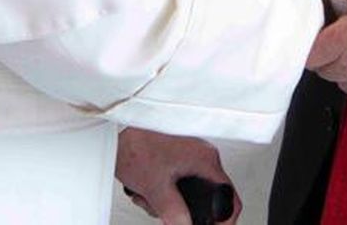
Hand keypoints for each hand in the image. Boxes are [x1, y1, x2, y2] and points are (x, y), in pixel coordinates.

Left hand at [115, 128, 240, 223]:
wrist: (117, 130)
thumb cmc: (136, 145)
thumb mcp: (156, 187)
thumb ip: (174, 212)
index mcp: (205, 159)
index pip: (229, 196)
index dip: (225, 219)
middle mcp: (201, 155)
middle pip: (208, 195)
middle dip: (188, 211)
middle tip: (175, 218)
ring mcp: (189, 155)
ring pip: (190, 191)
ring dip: (170, 203)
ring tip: (151, 200)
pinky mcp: (176, 156)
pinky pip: (179, 182)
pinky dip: (164, 192)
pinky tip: (148, 191)